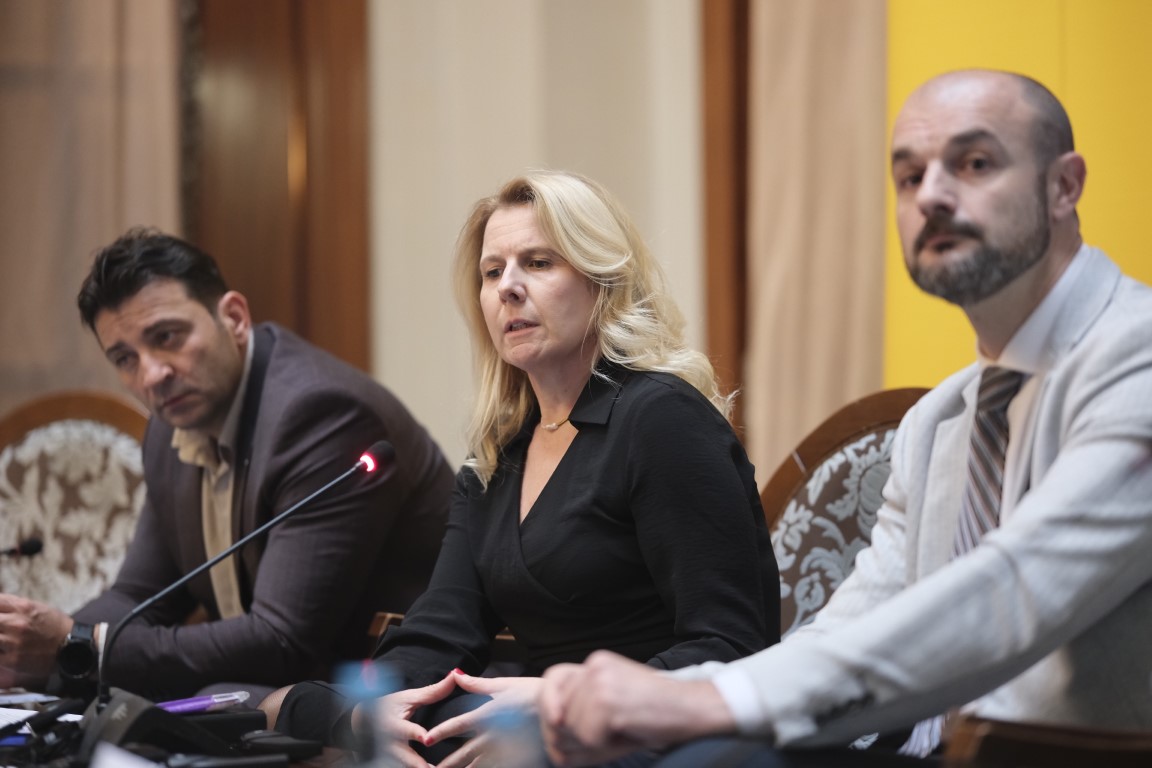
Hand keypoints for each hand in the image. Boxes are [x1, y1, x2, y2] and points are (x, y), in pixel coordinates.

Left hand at [0, 594, 71, 687]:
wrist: (73, 647)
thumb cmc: (56, 627)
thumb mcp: (39, 608)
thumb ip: (16, 607)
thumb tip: (0, 607)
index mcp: (23, 607)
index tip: (1, 614)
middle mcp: (16, 623)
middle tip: (4, 629)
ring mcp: (13, 642)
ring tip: (6, 640)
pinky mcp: (12, 660)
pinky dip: (0, 652)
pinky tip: (6, 651)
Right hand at [353, 672, 457, 767]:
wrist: (361, 722)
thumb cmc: (388, 706)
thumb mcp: (407, 697)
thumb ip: (433, 691)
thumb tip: (456, 675)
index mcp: (393, 722)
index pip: (404, 729)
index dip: (414, 733)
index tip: (426, 738)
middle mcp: (389, 742)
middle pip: (403, 756)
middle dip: (416, 763)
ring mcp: (388, 755)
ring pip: (402, 765)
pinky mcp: (390, 762)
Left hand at [424, 672, 541, 767]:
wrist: (559, 709)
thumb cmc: (531, 693)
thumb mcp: (503, 685)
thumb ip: (477, 684)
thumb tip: (456, 675)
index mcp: (485, 715)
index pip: (456, 726)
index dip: (439, 733)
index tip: (425, 740)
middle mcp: (490, 736)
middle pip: (462, 753)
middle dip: (447, 763)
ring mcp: (503, 751)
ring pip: (477, 766)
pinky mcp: (515, 760)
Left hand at [539, 650, 737, 766]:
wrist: (692, 708)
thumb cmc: (655, 713)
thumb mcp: (616, 702)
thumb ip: (582, 711)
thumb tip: (553, 737)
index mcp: (596, 663)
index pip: (553, 678)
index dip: (547, 703)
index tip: (554, 723)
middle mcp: (594, 667)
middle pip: (559, 712)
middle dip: (574, 736)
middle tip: (607, 738)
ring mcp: (600, 683)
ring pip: (572, 729)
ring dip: (593, 743)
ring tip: (622, 731)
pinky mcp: (608, 702)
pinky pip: (589, 739)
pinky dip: (606, 746)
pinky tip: (628, 732)